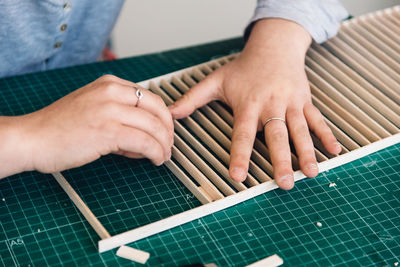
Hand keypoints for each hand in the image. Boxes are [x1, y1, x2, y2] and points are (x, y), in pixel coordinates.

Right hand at [0, 75, 172, 177]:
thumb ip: (119, 115)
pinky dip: (156, 153)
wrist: (32, 138)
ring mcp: (110, 111)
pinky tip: (156, 159)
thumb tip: (143, 134)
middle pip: (158, 109)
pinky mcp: (108, 131)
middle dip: (168, 130)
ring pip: (154, 127)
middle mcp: (112, 92)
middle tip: (169, 144)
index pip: (150, 97)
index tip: (165, 130)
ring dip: (164, 145)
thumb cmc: (58, 127)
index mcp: (109, 84)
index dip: (163, 116)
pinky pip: (145, 142)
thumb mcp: (92, 108)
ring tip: (163, 156)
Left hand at [169, 19, 340, 189]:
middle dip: (281, 160)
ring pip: (300, 130)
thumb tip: (171, 113)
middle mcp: (272, 105)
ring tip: (311, 173)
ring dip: (306, 152)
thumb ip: (193, 98)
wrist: (274, 46)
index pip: (243, 134)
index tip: (239, 176)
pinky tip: (334, 151)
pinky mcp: (305, 101)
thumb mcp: (216, 80)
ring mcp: (291, 103)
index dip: (240, 155)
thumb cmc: (244, 66)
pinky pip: (317, 120)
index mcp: (249, 104)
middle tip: (284, 183)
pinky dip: (326, 135)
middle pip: (277, 136)